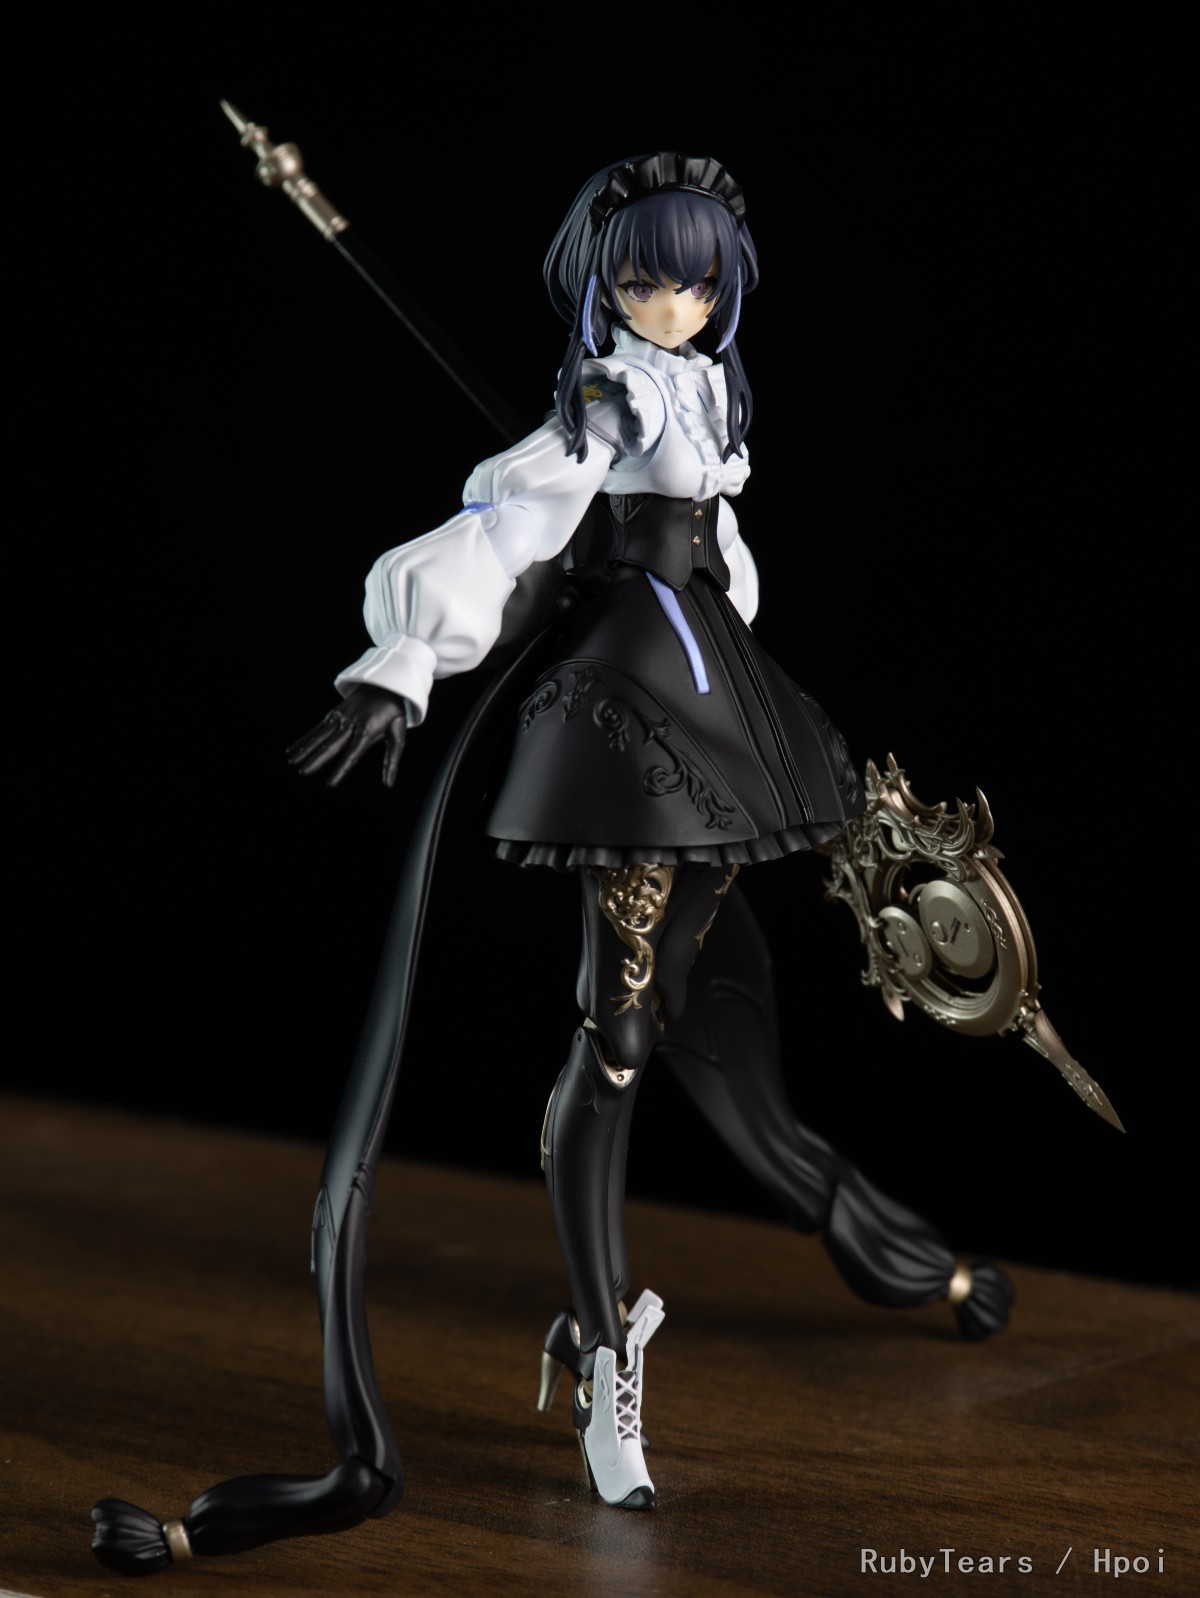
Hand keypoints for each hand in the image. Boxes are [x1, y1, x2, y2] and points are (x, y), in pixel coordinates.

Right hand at [287, 685, 406, 787]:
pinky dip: (304, 739)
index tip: (330, 784)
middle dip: (316, 759)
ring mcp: (340, 717)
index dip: (341, 769)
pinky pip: (317, 728)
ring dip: (305, 749)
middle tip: (303, 772)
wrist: (385, 683)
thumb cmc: (393, 713)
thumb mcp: (397, 735)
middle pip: (331, 745)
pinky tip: (292, 749)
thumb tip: (388, 785)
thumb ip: (391, 761)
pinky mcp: (333, 714)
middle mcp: (351, 724)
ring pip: (320, 736)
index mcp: (368, 731)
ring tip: (291, 762)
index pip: (353, 754)